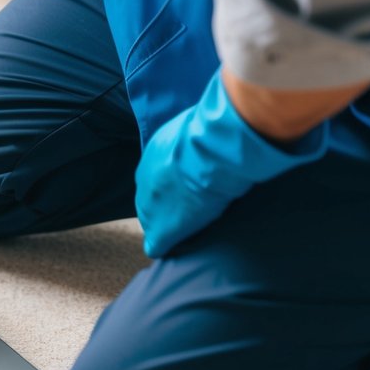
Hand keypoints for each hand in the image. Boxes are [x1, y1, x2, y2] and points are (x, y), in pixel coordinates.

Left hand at [135, 71, 328, 257]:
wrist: (213, 150)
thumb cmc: (214, 132)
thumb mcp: (201, 125)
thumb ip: (203, 131)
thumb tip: (224, 118)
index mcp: (153, 157)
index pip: (156, 177)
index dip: (173, 185)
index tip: (186, 189)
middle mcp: (145, 181)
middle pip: (150, 200)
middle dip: (167, 205)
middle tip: (188, 211)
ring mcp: (151, 205)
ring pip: (152, 221)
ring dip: (168, 225)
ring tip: (184, 232)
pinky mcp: (164, 227)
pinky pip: (158, 243)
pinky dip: (166, 246)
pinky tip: (172, 250)